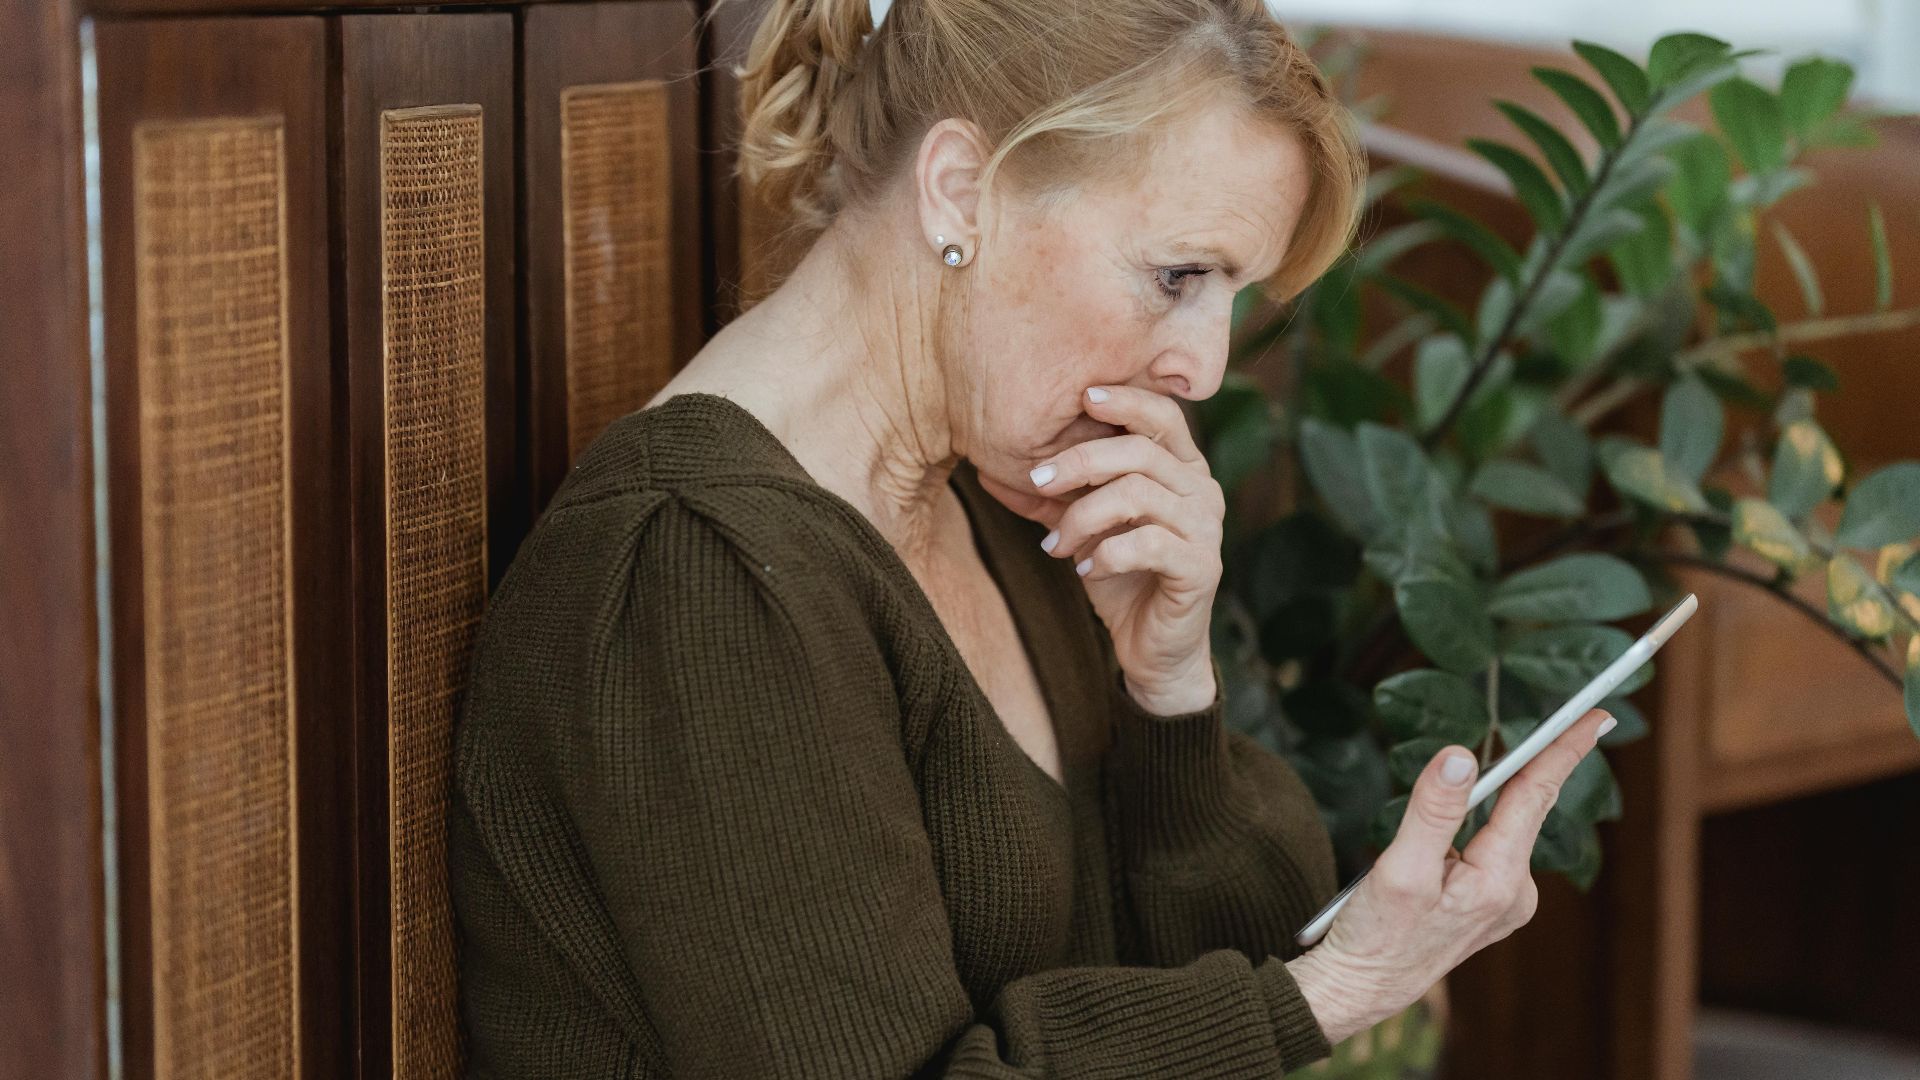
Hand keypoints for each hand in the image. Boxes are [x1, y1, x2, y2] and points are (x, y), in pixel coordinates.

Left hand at [974, 385, 1224, 711]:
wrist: (1153, 648)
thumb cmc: (1121, 578)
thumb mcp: (1081, 529)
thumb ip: (1049, 498)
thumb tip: (987, 471)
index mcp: (1182, 469)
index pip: (1163, 416)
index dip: (1125, 401)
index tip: (1082, 398)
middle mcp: (1203, 490)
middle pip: (1141, 452)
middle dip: (1080, 461)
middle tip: (1037, 481)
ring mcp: (1207, 528)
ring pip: (1138, 494)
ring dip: (1084, 516)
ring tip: (1057, 545)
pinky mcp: (1202, 567)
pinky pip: (1148, 543)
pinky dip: (1107, 553)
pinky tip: (1086, 571)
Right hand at [1286, 708, 1617, 1044]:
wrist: (1361, 989)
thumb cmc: (1376, 937)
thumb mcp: (1399, 870)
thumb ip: (1432, 811)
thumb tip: (1461, 758)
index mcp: (1498, 881)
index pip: (1536, 797)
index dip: (1564, 750)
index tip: (1598, 714)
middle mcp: (1513, 891)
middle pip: (1526, 807)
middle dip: (1531, 764)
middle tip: (1561, 718)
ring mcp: (1502, 899)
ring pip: (1501, 825)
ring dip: (1485, 800)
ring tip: (1451, 797)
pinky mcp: (1484, 902)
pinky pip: (1487, 845)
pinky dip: (1472, 825)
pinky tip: (1436, 840)